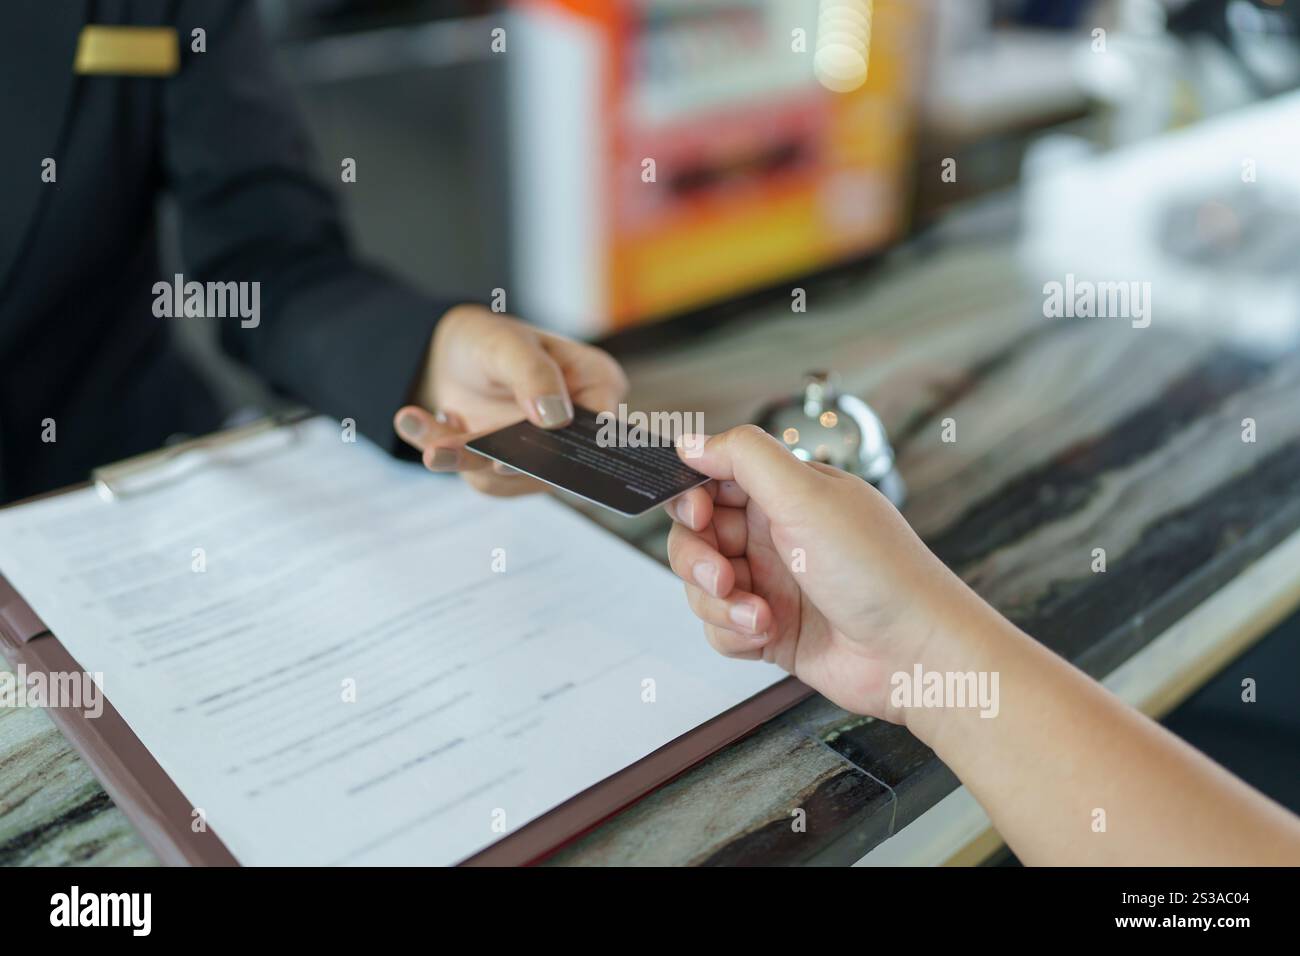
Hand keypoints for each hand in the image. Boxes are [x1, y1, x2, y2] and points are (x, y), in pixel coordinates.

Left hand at [392, 305, 627, 495]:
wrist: (451, 359)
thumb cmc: (490, 339)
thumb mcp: (509, 344)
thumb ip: (535, 375)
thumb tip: (557, 419)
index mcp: (596, 386)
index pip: (601, 430)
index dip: (572, 451)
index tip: (523, 456)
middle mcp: (577, 429)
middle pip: (551, 464)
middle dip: (495, 459)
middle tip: (442, 452)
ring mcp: (545, 456)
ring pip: (507, 477)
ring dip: (458, 455)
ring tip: (414, 423)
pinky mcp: (511, 473)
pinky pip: (480, 479)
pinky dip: (445, 453)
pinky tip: (417, 420)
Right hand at [666, 425, 1000, 720]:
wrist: (914, 654)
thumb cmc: (881, 573)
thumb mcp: (808, 496)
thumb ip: (744, 457)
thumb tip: (692, 441)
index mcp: (786, 492)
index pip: (713, 479)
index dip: (692, 497)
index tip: (698, 514)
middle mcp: (775, 534)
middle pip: (696, 535)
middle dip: (699, 559)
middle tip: (724, 575)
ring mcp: (771, 582)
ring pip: (701, 586)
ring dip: (720, 603)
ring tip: (759, 613)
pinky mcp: (768, 629)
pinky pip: (719, 628)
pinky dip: (733, 633)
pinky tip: (766, 633)